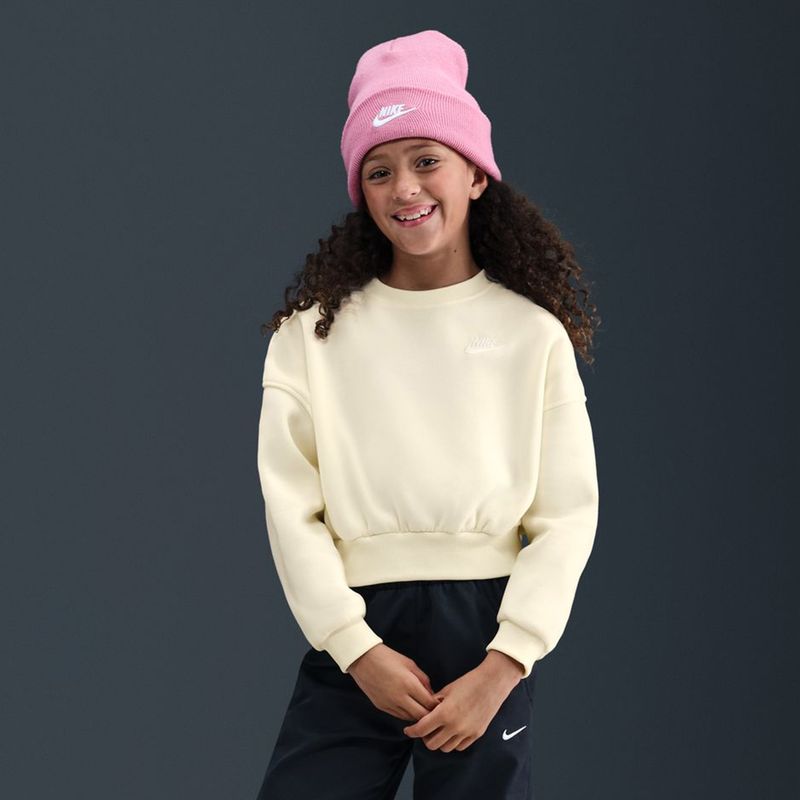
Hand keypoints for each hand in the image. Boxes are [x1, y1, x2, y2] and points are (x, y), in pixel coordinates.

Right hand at [347, 643, 442, 721]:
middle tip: (434, 711)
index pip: (429, 703)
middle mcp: (400, 697)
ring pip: (410, 718)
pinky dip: (406, 714)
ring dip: (418, 716)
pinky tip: (410, 708)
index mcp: (409, 683)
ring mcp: (390, 704)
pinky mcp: (382, 707)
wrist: (362, 659)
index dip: (437, 706)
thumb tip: (431, 693)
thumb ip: (423, 679)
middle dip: (429, 715)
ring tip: (422, 710)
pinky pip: (399, 716)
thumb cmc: (387, 657)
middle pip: (421, 715)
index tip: (441, 704)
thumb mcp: (409, 663)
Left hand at [402, 652, 523, 751]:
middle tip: (424, 729)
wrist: (492, 683)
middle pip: (432, 744)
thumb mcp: (447, 689)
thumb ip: (434, 702)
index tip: (408, 730)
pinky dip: (452, 742)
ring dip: (439, 741)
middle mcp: (455, 726)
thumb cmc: (469, 682)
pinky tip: (451, 732)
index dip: (412, 731)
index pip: (422, 729)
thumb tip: (425, 710)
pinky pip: (459, 747)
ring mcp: (466, 732)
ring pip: (445, 748)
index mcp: (444, 713)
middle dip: (425, 738)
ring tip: (438, 731)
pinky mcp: (476, 735)